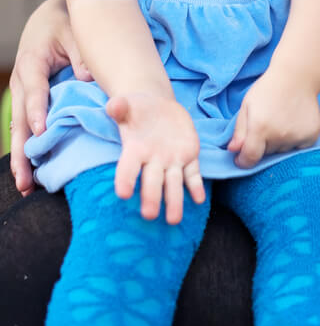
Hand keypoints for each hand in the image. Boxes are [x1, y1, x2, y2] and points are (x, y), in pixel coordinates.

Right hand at [10, 0, 92, 195]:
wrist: (49, 16)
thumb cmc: (65, 23)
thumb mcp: (74, 31)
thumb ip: (81, 53)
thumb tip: (86, 77)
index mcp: (32, 62)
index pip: (35, 90)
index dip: (37, 110)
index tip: (42, 131)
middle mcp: (21, 81)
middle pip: (20, 119)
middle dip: (23, 149)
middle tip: (26, 177)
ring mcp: (21, 92)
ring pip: (19, 128)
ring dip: (22, 156)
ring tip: (25, 184)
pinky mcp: (27, 99)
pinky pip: (25, 126)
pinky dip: (27, 147)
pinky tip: (30, 170)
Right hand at [106, 92, 205, 223]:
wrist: (157, 107)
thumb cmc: (136, 110)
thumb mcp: (128, 105)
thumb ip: (120, 107)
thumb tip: (113, 105)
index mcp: (134, 150)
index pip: (128, 168)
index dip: (125, 180)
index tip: (123, 194)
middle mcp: (153, 160)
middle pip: (152, 181)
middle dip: (151, 197)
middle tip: (149, 216)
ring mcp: (171, 160)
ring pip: (173, 183)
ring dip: (174, 201)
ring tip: (174, 220)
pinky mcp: (188, 156)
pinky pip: (193, 174)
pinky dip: (196, 186)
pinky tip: (199, 199)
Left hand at [228, 70, 319, 168]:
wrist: (296, 76)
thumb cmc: (268, 89)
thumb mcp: (247, 105)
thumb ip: (239, 130)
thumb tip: (233, 151)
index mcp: (260, 127)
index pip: (250, 158)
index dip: (243, 161)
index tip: (241, 158)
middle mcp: (279, 135)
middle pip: (267, 153)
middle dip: (262, 145)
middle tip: (266, 125)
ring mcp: (297, 136)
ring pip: (282, 150)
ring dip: (278, 142)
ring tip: (280, 122)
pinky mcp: (312, 135)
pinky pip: (299, 147)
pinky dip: (294, 140)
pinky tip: (293, 123)